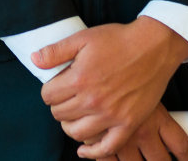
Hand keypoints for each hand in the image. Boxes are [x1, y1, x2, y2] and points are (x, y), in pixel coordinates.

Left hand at [36, 19, 187, 156]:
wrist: (153, 47)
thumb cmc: (118, 40)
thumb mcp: (83, 38)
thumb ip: (56, 51)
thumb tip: (34, 59)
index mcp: (79, 79)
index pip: (48, 96)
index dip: (49, 90)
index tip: (57, 86)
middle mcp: (93, 100)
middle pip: (60, 114)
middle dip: (58, 105)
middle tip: (67, 98)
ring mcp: (111, 115)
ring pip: (76, 132)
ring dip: (70, 125)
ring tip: (74, 116)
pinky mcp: (128, 123)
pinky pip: (107, 147)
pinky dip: (93, 152)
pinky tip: (84, 150)